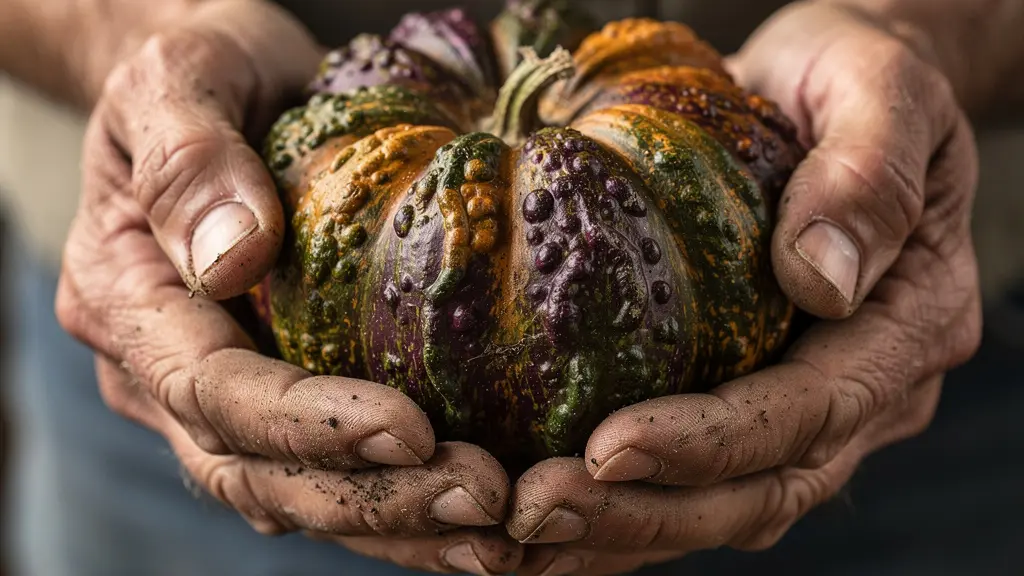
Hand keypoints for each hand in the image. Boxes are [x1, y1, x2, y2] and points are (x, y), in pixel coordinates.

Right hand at [55, 1, 519, 572]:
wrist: (229, 85)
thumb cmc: (208, 69)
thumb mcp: (184, 76)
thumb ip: (190, 158)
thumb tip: (234, 258)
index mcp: (127, 301)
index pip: (210, 390)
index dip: (307, 424)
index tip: (414, 430)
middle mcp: (161, 372)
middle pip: (256, 472)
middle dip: (371, 502)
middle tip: (486, 503)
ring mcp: (217, 395)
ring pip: (295, 495)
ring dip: (398, 525)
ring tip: (499, 530)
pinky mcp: (279, 396)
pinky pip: (331, 470)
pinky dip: (401, 501)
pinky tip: (478, 511)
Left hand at [504, 3, 981, 573]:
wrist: (836, 85)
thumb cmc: (852, 74)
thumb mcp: (879, 88)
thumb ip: (868, 175)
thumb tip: (821, 277)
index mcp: (909, 322)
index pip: (811, 410)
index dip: (712, 442)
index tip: (607, 447)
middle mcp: (870, 387)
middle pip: (763, 486)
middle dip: (649, 511)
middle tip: (536, 510)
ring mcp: (815, 403)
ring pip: (727, 503)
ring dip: (624, 529)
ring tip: (523, 529)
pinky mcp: (758, 399)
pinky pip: (696, 476)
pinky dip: (623, 506)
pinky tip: (546, 513)